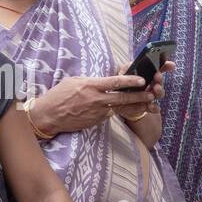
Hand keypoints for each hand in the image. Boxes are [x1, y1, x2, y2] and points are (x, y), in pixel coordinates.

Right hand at [30, 75, 157, 134]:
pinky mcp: (96, 121)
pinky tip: (121, 109)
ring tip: (145, 103)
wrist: (49, 115)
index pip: (115, 82)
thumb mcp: (74, 81)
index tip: (142, 80)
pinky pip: (109, 114)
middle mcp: (96, 99)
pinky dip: (116, 111)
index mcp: (91, 85)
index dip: (130, 81)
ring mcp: (97, 112)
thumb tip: (103, 80)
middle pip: (122, 98)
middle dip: (139, 97)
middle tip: (152, 94)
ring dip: (132, 106)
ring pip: (118, 108)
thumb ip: (91, 81)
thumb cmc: (59, 95)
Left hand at [113, 62, 173, 119]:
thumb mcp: (124, 74)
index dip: (166, 66)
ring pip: (159, 94)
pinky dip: (154, 107)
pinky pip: (154, 108)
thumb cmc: (125, 86)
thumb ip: (128, 67)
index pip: (160, 69)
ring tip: (156, 89)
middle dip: (160, 79)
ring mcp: (151, 97)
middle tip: (157, 76)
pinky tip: (151, 106)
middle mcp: (152, 86)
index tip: (171, 65)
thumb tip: (132, 62)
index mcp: (149, 76)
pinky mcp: (147, 107)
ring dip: (159, 91)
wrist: (121, 103)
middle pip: (160, 82)